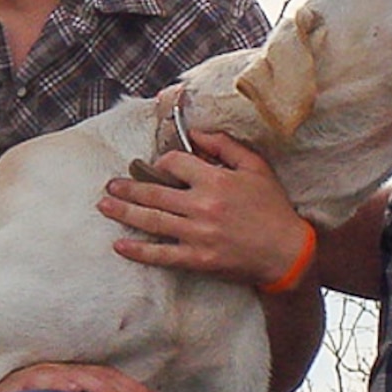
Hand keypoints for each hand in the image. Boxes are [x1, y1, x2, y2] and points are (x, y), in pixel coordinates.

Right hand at [0, 359, 159, 391]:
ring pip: (76, 377)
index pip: (109, 380)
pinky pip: (41, 382)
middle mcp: (60, 374)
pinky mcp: (18, 384)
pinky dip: (58, 384)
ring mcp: (40, 376)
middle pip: (99, 378)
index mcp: (74, 380)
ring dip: (100, 389)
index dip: (132, 390)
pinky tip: (74, 390)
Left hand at [101, 132, 313, 285]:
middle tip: (110, 185)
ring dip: (124, 212)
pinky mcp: (198, 259)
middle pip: (154, 192)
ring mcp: (198, 235)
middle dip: (128, 187)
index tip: (159, 166)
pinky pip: (162, 254)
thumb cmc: (273, 208)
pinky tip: (120, 245)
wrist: (287, 252)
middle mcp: (202, 206)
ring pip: (151, 220)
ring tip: (105, 205)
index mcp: (215, 180)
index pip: (174, 163)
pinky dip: (139, 251)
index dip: (163, 161)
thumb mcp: (256, 167)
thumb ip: (226, 145)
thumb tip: (198, 133)